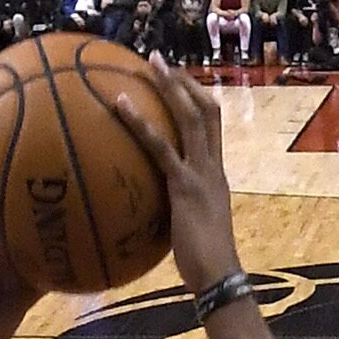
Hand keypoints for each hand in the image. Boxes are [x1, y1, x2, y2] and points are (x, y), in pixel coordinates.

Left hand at [107, 57, 239, 287]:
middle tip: (158, 60)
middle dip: (183, 82)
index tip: (176, 81)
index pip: (213, 126)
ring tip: (148, 64)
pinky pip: (160, 147)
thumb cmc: (204, 264)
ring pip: (190, 118)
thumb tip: (153, 211)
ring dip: (169, 87)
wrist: (220, 278)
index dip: (197, 99)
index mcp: (216, 175)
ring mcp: (201, 174)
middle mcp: (213, 167)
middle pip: (206, 110)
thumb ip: (177, 210)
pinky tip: (118, 104)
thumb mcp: (190, 228)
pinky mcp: (184, 186)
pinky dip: (140, 122)